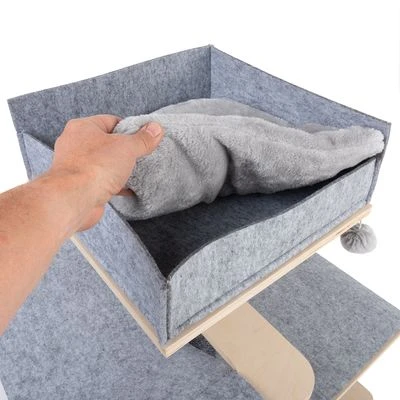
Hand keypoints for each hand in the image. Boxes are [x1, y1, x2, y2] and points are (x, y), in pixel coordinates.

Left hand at [48, 114, 163, 230]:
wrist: (74, 200)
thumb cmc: (95, 167)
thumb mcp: (127, 148)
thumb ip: (143, 139)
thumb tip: (156, 128)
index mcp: (83, 127)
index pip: (111, 121)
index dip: (129, 128)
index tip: (143, 138)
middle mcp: (75, 144)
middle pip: (106, 142)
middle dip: (124, 150)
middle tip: (139, 155)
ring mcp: (75, 165)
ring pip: (103, 162)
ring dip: (118, 168)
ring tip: (134, 172)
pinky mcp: (78, 185)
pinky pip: (100, 180)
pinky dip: (113, 184)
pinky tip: (127, 189)